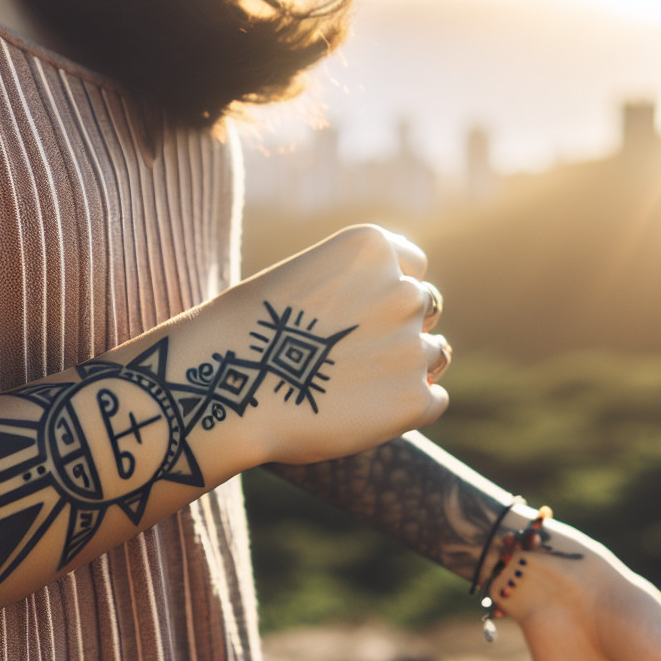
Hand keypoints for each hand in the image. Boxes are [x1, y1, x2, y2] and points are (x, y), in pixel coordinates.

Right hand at [232, 224, 449, 464]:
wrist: (227, 390)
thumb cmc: (251, 336)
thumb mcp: (303, 281)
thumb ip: (354, 287)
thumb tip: (395, 320)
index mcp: (375, 247)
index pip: (413, 266)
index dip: (385, 294)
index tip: (354, 318)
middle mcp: (404, 290)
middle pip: (426, 308)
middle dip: (396, 330)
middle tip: (348, 359)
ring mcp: (412, 346)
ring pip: (433, 354)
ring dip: (405, 368)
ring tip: (351, 387)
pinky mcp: (413, 399)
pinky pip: (434, 400)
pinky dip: (406, 408)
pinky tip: (364, 413)